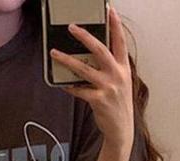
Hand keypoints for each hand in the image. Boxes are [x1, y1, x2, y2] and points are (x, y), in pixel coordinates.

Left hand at [50, 6, 133, 148]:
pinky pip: (79, 90)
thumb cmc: (118, 105)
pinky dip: (69, 86)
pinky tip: (62, 84)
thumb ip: (110, 70)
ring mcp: (108, 88)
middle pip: (100, 50)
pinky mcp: (98, 100)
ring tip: (54, 53)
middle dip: (85, 36)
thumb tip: (89, 59)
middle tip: (72, 27)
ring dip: (67, 60)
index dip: (115, 25)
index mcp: (124, 69)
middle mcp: (117, 75)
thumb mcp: (120, 84)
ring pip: (84, 69)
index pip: (120, 42)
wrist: (121, 129)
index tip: (109, 11)